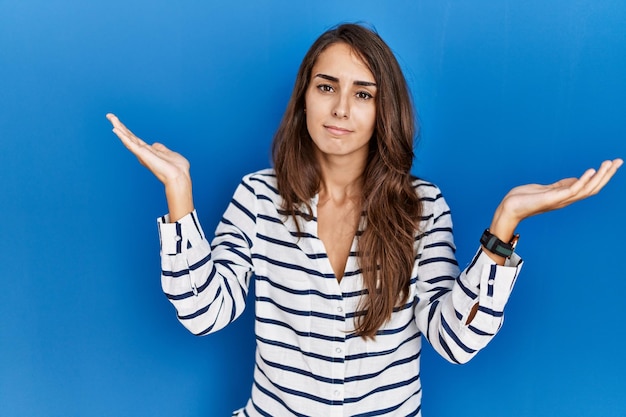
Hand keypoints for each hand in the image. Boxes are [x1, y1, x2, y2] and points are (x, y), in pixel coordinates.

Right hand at [106, 113, 189, 186]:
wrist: (179, 176)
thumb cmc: (177, 169)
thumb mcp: (169, 154)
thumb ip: (161, 149)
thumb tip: (155, 145)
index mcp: (149, 152)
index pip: (135, 139)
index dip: (127, 131)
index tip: (119, 123)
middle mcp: (143, 152)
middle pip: (128, 136)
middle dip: (119, 126)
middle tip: (109, 115)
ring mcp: (141, 153)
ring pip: (127, 138)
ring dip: (119, 127)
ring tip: (110, 117)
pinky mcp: (142, 154)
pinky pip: (130, 143)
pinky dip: (123, 136)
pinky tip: (115, 129)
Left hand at [498, 158, 622, 224]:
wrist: (509, 208)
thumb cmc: (525, 199)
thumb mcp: (547, 189)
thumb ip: (562, 185)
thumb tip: (576, 180)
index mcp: (566, 196)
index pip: (590, 187)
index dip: (602, 176)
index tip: (613, 164)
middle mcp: (566, 199)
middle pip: (593, 188)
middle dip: (607, 175)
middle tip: (619, 161)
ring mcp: (560, 200)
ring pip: (586, 189)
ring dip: (599, 176)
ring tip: (608, 164)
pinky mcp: (552, 199)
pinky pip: (572, 190)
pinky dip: (583, 180)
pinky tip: (591, 170)